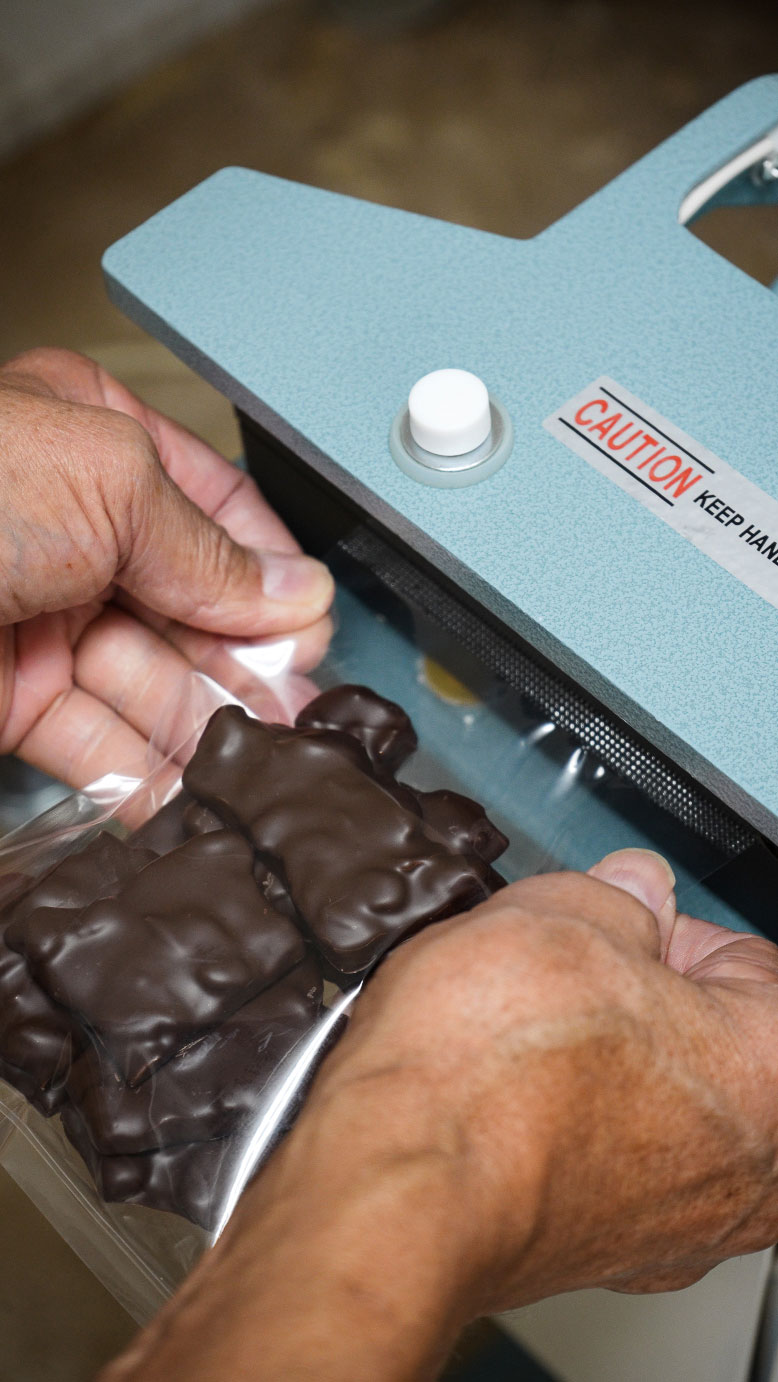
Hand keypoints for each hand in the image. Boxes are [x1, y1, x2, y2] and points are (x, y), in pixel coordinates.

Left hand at [0, 348, 333, 787]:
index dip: (268, 572)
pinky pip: (91, 738)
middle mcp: (68, 526)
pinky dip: (140, 770)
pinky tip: (186, 789)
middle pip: (186, 605)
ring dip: (204, 724)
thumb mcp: (109, 482)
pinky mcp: (3, 695)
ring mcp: (36, 613)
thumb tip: (292, 591)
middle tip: (295, 708)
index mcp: (92, 440)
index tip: (312, 627)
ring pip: (146, 680)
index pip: (212, 509)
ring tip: (257, 760)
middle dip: (245, 660)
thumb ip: (208, 546)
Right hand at [102, 849, 777, 1380]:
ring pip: (648, 1103)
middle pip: (704, 1040)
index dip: (664, 926)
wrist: (392, 1189)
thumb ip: (620, 893)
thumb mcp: (560, 913)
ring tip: (514, 1035)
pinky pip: (597, 1161)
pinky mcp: (601, 1259)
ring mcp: (675, 1227)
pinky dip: (557, 1127)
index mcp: (770, 1075)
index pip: (751, 962)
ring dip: (593, 1063)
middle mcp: (745, 1172)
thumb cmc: (482, 1076)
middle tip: (559, 971)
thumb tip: (628, 893)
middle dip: (632, 997)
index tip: (611, 922)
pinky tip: (500, 1098)